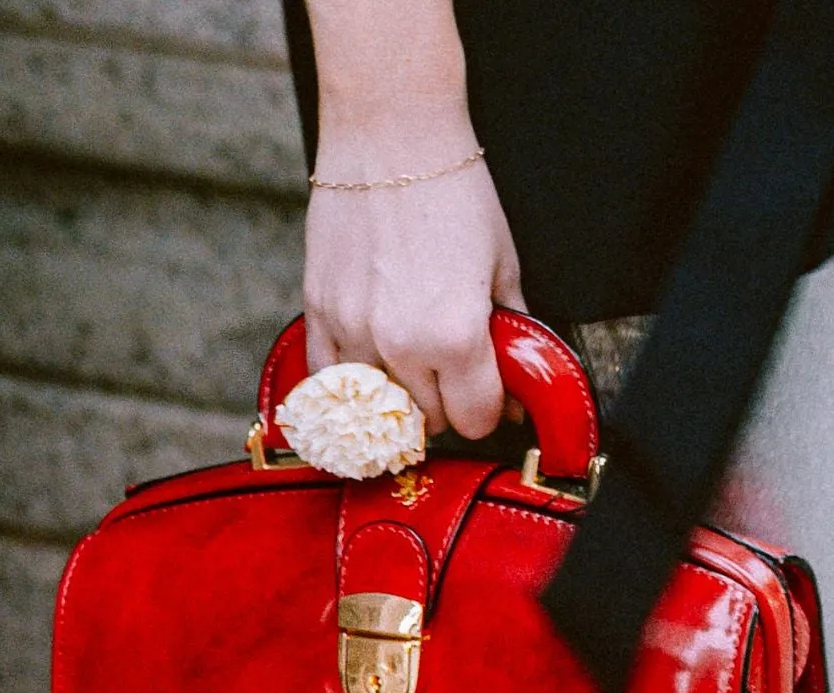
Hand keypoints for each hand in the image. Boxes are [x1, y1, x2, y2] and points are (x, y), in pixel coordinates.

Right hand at [303, 132, 526, 441]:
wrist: (391, 131)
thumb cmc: (453, 191)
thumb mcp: (503, 267)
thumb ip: (511, 337)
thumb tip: (514, 394)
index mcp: (456, 338)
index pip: (475, 420)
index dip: (488, 409)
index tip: (488, 391)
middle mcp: (402, 344)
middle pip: (429, 420)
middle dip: (447, 402)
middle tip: (452, 368)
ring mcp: (355, 330)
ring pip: (380, 407)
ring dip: (400, 393)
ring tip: (413, 358)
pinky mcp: (319, 309)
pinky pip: (329, 379)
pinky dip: (351, 383)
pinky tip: (371, 364)